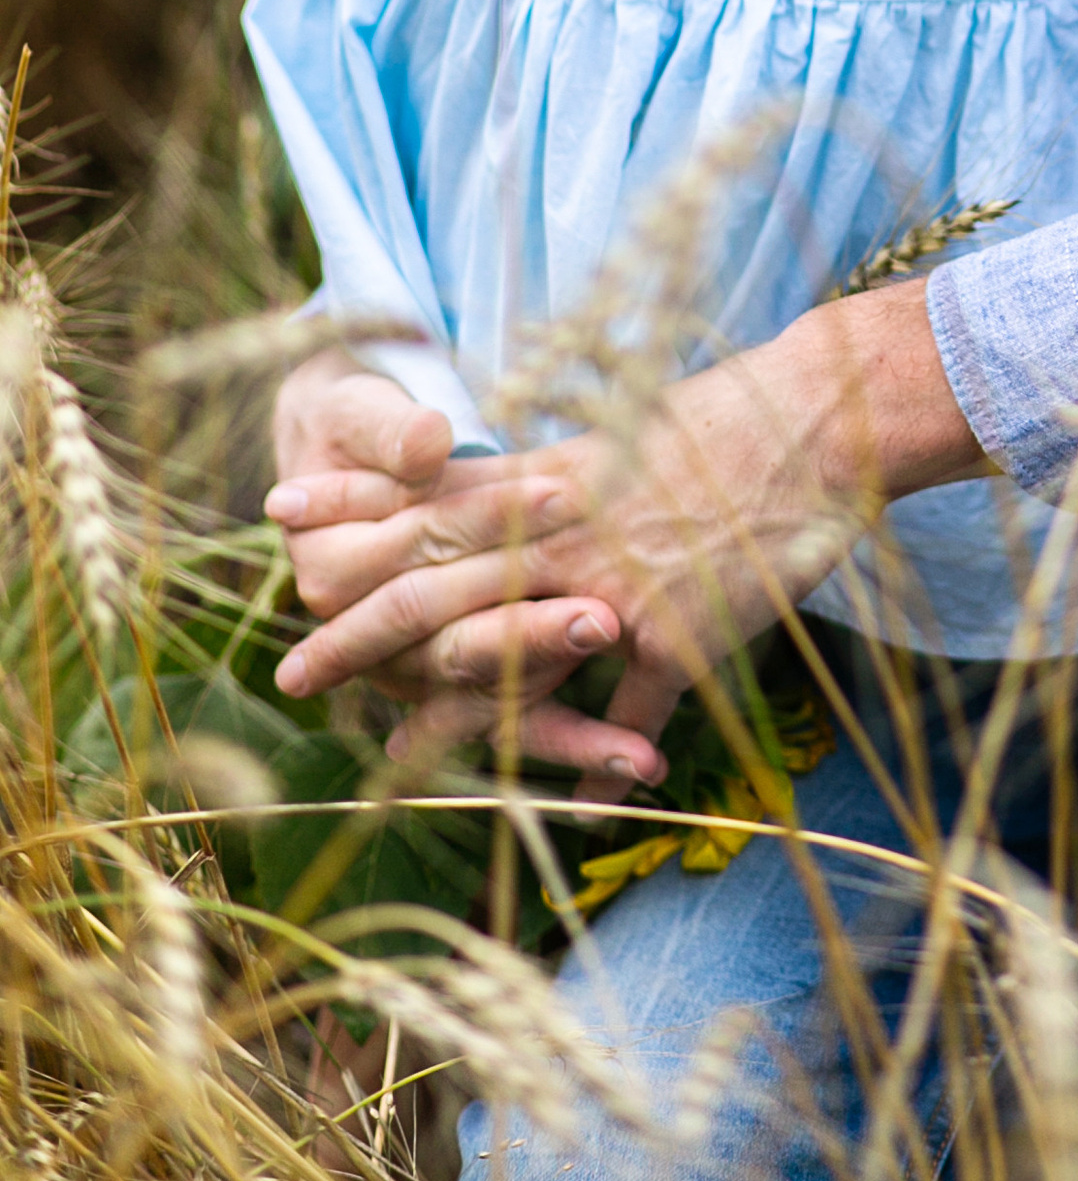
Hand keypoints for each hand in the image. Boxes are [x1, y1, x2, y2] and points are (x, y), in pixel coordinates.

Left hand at [265, 281, 980, 791]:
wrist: (818, 424)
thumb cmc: (729, 419)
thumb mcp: (630, 433)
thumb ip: (564, 477)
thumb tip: (514, 490)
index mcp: (552, 475)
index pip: (428, 492)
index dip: (351, 503)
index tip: (277, 511)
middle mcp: (566, 533)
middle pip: (439, 586)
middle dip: (356, 631)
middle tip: (292, 670)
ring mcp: (617, 591)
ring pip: (512, 665)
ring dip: (450, 717)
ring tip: (393, 757)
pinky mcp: (676, 638)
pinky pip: (628, 719)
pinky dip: (609, 765)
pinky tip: (592, 805)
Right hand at [268, 350, 633, 775]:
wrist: (347, 463)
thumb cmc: (358, 428)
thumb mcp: (359, 414)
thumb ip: (392, 432)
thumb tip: (427, 446)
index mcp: (334, 570)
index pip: (422, 546)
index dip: (488, 520)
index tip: (564, 494)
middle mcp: (376, 640)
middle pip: (457, 642)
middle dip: (533, 635)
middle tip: (608, 621)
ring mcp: (426, 671)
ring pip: (494, 707)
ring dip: (569, 732)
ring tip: (638, 751)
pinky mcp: (472, 683)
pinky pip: (524, 723)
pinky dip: (580, 744)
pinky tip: (641, 765)